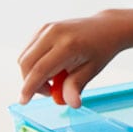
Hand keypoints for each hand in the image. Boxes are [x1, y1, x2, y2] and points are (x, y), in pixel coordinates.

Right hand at [17, 12, 131, 105]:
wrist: (107, 27)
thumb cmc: (101, 49)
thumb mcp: (92, 70)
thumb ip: (76, 86)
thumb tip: (72, 104)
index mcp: (68, 45)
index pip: (40, 69)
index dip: (30, 87)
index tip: (24, 101)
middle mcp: (54, 33)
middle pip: (27, 63)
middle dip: (31, 82)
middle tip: (50, 90)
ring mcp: (47, 28)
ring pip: (25, 57)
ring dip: (32, 73)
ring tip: (55, 78)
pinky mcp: (43, 28)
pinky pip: (29, 51)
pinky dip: (34, 63)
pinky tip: (53, 66)